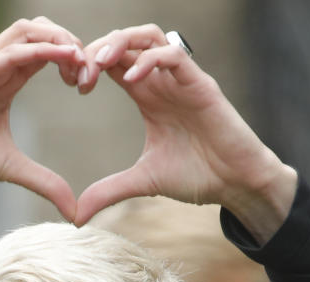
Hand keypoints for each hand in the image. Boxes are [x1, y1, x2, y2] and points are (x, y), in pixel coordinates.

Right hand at [0, 18, 83, 232]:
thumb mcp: (13, 170)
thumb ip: (46, 183)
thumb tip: (74, 212)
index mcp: (7, 80)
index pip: (47, 50)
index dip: (74, 60)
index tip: (88, 86)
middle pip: (42, 30)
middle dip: (73, 44)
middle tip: (90, 74)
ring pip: (29, 29)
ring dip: (61, 40)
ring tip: (81, 63)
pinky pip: (13, 51)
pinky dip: (43, 50)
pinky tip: (66, 60)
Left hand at [73, 25, 296, 240]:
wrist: (236, 184)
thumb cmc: (197, 176)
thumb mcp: (142, 182)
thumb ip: (109, 191)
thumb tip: (77, 217)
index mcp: (147, 96)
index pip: (112, 62)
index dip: (88, 64)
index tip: (73, 84)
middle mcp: (162, 82)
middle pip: (125, 40)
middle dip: (96, 48)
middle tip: (78, 72)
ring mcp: (182, 80)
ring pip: (149, 36)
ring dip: (120, 42)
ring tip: (98, 63)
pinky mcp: (201, 85)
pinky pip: (174, 55)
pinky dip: (150, 59)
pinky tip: (131, 79)